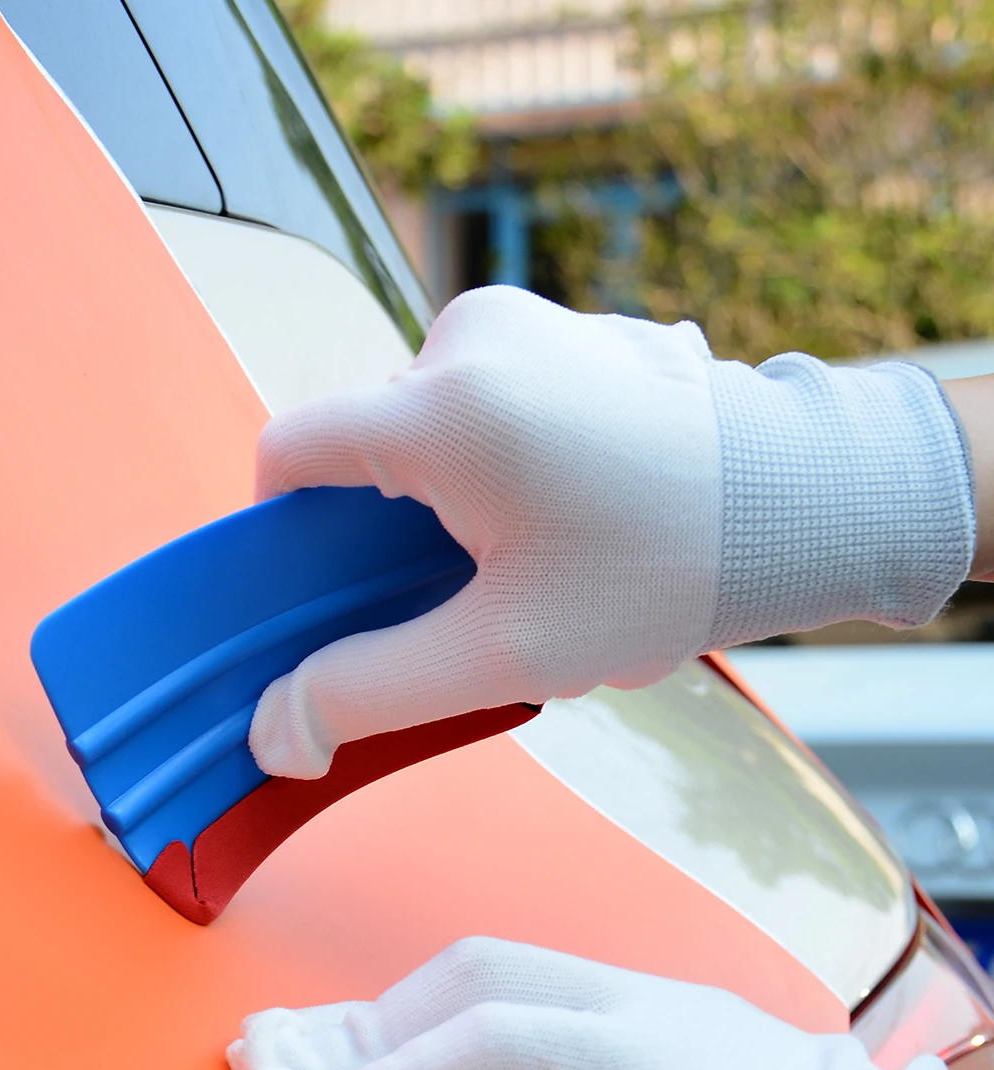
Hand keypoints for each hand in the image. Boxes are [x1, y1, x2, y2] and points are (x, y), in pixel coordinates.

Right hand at [249, 286, 971, 778]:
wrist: (807, 498)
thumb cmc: (664, 569)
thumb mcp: (505, 652)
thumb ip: (372, 691)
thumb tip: (275, 734)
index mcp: (440, 409)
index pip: (289, 452)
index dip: (283, 529)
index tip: (330, 585)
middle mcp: (469, 337)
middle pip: (364, 445)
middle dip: (398, 527)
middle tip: (476, 585)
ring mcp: (523, 320)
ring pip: (425, 425)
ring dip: (455, 496)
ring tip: (542, 547)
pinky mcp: (563, 325)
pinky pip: (484, 398)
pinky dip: (502, 459)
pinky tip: (575, 506)